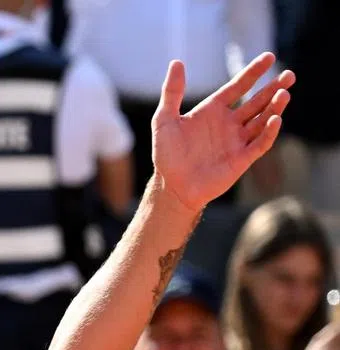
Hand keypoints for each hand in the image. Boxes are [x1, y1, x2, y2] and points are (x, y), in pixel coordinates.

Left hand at [152, 53, 293, 211]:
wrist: (171, 186)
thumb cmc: (166, 154)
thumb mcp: (164, 120)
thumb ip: (172, 92)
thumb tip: (177, 62)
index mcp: (213, 110)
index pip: (238, 86)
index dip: (253, 72)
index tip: (269, 57)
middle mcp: (228, 123)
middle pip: (257, 102)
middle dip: (273, 88)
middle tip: (289, 75)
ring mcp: (237, 141)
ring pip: (262, 120)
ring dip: (274, 107)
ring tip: (284, 93)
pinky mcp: (242, 159)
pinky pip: (260, 143)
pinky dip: (269, 132)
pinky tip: (275, 119)